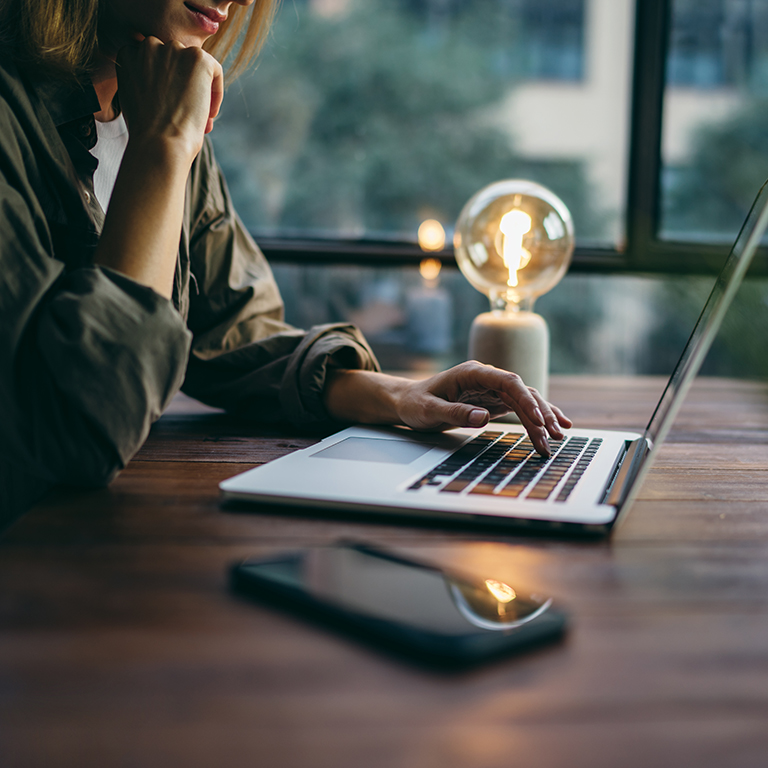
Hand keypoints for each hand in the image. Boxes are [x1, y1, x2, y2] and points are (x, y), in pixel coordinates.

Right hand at [116, 36, 223, 159]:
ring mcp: (174, 49)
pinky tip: (208, 114)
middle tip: (186, 114)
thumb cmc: (146, 132)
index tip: (170, 106)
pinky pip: (215, 71)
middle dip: (183, 86)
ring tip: (198, 118)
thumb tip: (164, 83)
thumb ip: (143, 81)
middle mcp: (149, 46)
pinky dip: (216, 92)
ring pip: (194, 67)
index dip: (165, 86)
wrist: (158, 142)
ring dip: (200, 90)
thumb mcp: (132, 98)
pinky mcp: (198, 58)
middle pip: (175, 61)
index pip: (154, 62)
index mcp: (129, 54)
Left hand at [393, 362, 571, 454]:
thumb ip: (455, 413)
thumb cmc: (415, 403)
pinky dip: (535, 419)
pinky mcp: (493, 401)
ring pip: (525, 400)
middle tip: (553, 436)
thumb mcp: (429, 410)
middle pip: (522, 391)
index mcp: (472, 373)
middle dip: (540, 413)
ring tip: (557, 439)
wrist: (406, 402)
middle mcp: (486, 378)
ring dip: (542, 419)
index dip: (525, 399)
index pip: (507, 381)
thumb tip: (484, 417)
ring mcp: (491, 389)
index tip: (538, 418)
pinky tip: (551, 428)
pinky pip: (519, 408)